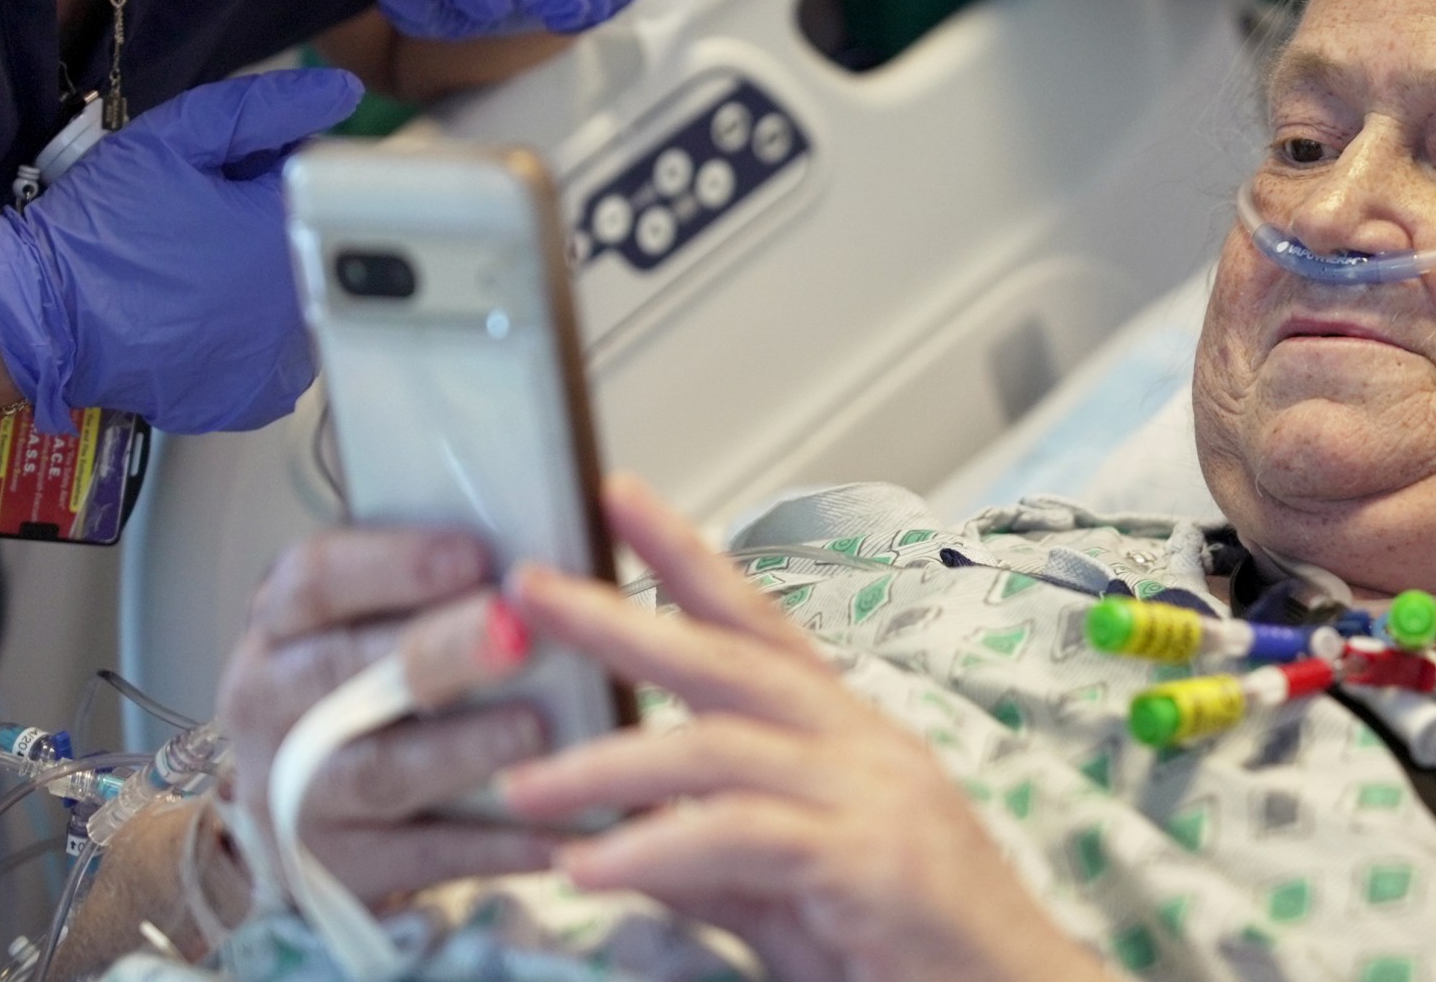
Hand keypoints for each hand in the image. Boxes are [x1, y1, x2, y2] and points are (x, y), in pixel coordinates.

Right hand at [0, 70, 361, 434]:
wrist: (41, 315)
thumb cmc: (104, 226)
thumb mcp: (175, 140)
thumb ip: (263, 111)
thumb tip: (341, 93)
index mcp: (291, 230)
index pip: (325, 182)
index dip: (279, 173)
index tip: (235, 179)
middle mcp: (303, 301)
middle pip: (315, 245)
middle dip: (274, 227)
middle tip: (204, 229)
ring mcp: (281, 358)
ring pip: (300, 302)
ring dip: (268, 283)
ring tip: (199, 275)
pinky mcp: (254, 397)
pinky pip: (273, 358)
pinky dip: (249, 337)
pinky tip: (204, 319)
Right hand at [217, 528, 557, 906]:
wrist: (299, 811)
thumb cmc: (357, 686)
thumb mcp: (364, 622)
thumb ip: (429, 590)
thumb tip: (541, 556)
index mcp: (282, 625)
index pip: (314, 580)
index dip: (392, 565)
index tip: (473, 556)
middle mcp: (271, 703)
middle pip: (344, 672)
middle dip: (438, 652)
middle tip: (517, 637)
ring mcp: (295, 791)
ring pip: (379, 770)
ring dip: (464, 749)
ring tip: (538, 729)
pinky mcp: (340, 866)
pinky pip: (424, 855)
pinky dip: (495, 843)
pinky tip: (559, 830)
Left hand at [502, 478, 1105, 981]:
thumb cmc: (911, 949)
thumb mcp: (790, 894)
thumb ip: (710, 860)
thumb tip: (618, 839)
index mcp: (849, 735)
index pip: (759, 623)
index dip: (689, 556)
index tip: (618, 498)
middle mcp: (865, 745)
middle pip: (730, 657)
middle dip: (624, 618)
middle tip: (532, 589)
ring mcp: (875, 796)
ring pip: (721, 747)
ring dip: (610, 766)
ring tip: (524, 789)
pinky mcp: (872, 862)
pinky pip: (743, 836)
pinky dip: (656, 850)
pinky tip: (591, 871)